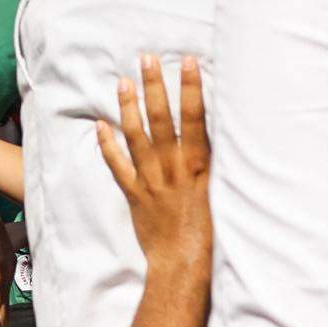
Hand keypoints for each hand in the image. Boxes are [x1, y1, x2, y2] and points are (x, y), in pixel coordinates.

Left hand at [96, 54, 210, 275]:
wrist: (186, 268)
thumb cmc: (215, 236)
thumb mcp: (227, 196)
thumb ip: (222, 167)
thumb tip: (226, 137)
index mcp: (199, 167)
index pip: (195, 118)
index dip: (191, 88)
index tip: (188, 61)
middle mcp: (173, 168)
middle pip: (161, 119)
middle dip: (154, 86)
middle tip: (147, 58)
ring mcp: (151, 181)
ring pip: (136, 136)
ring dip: (129, 106)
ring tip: (123, 81)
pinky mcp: (135, 195)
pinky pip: (117, 165)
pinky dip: (107, 144)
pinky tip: (100, 124)